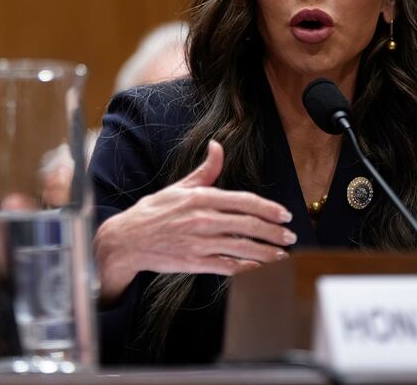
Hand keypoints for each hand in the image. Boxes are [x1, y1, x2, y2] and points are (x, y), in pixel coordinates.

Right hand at [93, 140, 295, 302]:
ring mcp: (199, 242)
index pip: (245, 201)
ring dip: (266, 253)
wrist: (127, 240)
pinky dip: (247, 269)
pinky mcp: (194, 263)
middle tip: (290, 236)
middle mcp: (203, 219)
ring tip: (283, 256)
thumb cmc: (154, 211)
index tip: (285, 215)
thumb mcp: (180, 186)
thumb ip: (206, 170)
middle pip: (248, 225)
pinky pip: (227, 266)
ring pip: (242, 247)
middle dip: (274, 232)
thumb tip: (217, 145)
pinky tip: (260, 270)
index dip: (269, 208)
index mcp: (202, 197)